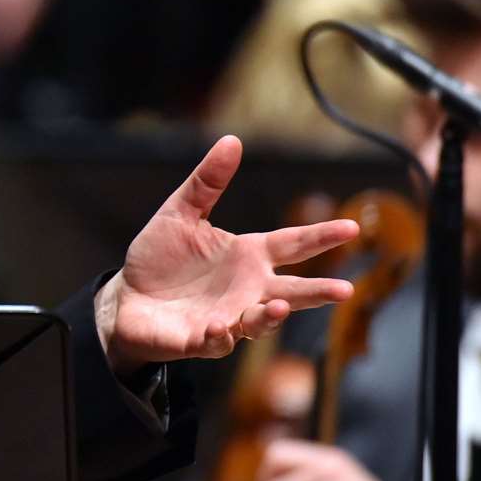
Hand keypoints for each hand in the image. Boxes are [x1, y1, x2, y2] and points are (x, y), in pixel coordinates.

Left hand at [94, 135, 355, 374]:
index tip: (352, 227)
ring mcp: (229, 316)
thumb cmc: (160, 258)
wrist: (128, 298)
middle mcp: (248, 289)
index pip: (293, 244)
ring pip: (261, 320)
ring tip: (279, 307)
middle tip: (345, 290)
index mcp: (248, 256)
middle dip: (318, 292)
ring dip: (271, 316)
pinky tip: (219, 326)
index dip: (322, 235)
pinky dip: (222, 334)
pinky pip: (218, 340)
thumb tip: (232, 140)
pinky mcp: (202, 339)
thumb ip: (207, 182)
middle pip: (292, 291)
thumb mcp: (180, 213)